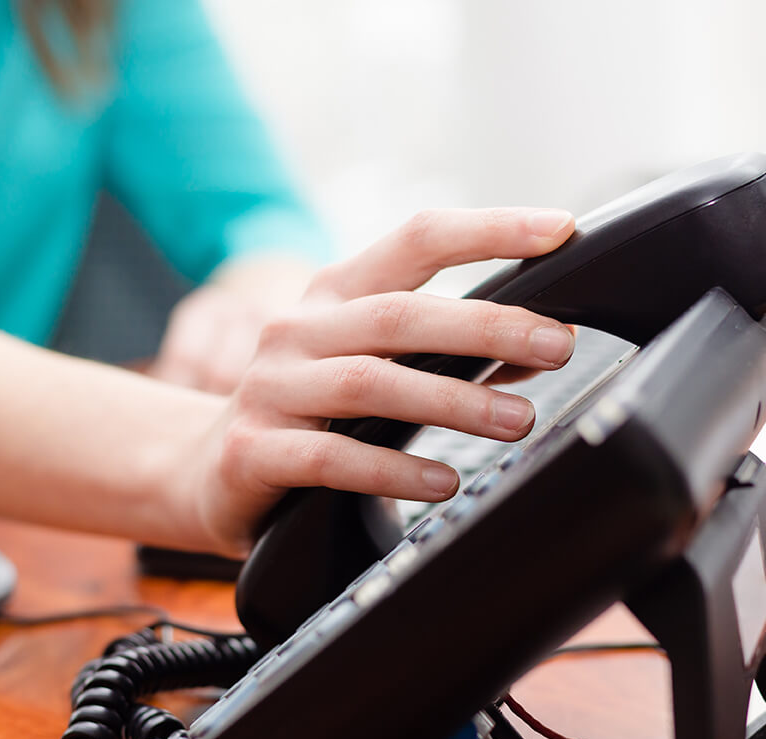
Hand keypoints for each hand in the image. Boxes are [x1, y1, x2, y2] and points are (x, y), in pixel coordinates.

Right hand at [173, 207, 576, 554]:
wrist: (205, 473)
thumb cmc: (308, 414)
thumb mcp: (371, 369)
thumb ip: (442, 357)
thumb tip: (534, 352)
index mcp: (333, 296)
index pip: (415, 240)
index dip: (488, 229)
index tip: (559, 229)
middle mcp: (297, 330)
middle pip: (400, 314)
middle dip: (486, 326)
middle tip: (556, 343)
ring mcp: (269, 388)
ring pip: (369, 382)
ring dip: (451, 401)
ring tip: (517, 421)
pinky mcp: (252, 451)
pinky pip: (330, 459)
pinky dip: (393, 470)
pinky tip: (442, 481)